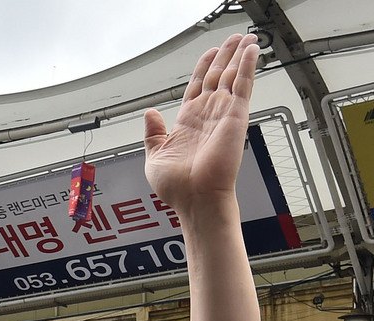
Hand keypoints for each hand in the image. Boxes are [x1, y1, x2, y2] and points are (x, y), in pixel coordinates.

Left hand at [144, 34, 259, 215]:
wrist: (196, 200)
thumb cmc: (178, 189)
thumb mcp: (154, 158)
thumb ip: (153, 134)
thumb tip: (150, 114)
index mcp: (188, 123)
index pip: (198, 86)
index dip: (204, 67)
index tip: (211, 53)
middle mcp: (207, 116)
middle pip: (217, 76)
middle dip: (225, 56)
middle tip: (234, 39)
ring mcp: (222, 115)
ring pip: (232, 76)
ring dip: (239, 55)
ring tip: (245, 38)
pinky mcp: (235, 117)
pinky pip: (243, 85)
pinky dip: (248, 66)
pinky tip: (251, 50)